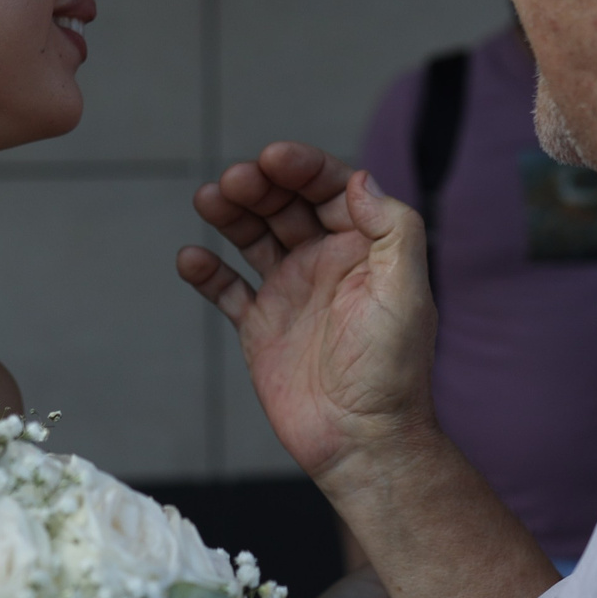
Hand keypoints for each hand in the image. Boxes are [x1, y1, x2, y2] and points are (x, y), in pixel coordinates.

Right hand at [176, 143, 436, 482]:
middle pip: (285, 205)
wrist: (362, 440)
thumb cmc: (392, 370)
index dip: (303, 167)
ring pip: (252, 237)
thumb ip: (392, 228)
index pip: (330, 190)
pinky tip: (191, 258)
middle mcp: (326, 263)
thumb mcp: (406, 291)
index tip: (273, 157)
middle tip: (233, 181)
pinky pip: (227, 289)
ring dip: (230, 214)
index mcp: (364, 248)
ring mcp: (290, 292)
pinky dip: (207, 272)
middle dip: (259, 185)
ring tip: (208, 199)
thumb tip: (360, 178)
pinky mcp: (261, 327)